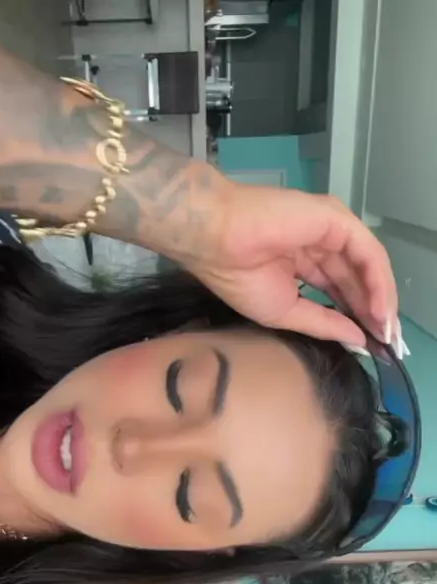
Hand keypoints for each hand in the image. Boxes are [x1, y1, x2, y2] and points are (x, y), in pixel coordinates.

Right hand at [190, 184, 399, 351]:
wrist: (217, 240)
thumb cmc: (238, 275)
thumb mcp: (286, 312)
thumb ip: (323, 323)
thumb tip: (358, 340)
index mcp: (302, 261)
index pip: (339, 288)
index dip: (355, 314)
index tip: (370, 343)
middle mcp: (320, 242)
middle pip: (356, 278)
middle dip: (372, 310)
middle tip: (386, 341)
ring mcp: (330, 229)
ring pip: (367, 265)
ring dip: (380, 299)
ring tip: (387, 331)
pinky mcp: (336, 220)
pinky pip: (368, 253)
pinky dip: (378, 282)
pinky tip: (380, 309)